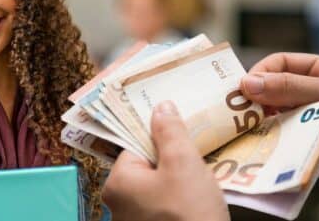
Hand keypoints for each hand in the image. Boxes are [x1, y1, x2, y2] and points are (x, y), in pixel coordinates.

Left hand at [102, 101, 228, 220]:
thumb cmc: (189, 213)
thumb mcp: (183, 162)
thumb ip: (170, 131)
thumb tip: (161, 107)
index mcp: (117, 183)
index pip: (136, 146)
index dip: (161, 138)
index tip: (182, 135)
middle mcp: (118, 204)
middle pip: (148, 166)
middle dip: (172, 160)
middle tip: (196, 158)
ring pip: (158, 187)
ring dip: (179, 181)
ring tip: (200, 180)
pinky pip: (165, 206)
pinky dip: (181, 201)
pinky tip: (197, 201)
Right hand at [240, 52, 318, 202]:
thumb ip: (291, 88)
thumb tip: (249, 82)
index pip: (281, 64)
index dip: (260, 73)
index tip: (242, 89)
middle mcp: (312, 96)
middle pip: (272, 93)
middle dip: (256, 102)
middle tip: (237, 114)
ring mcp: (309, 122)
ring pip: (274, 120)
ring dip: (262, 127)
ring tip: (248, 134)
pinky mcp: (307, 148)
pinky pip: (282, 146)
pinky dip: (272, 150)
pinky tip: (262, 153)